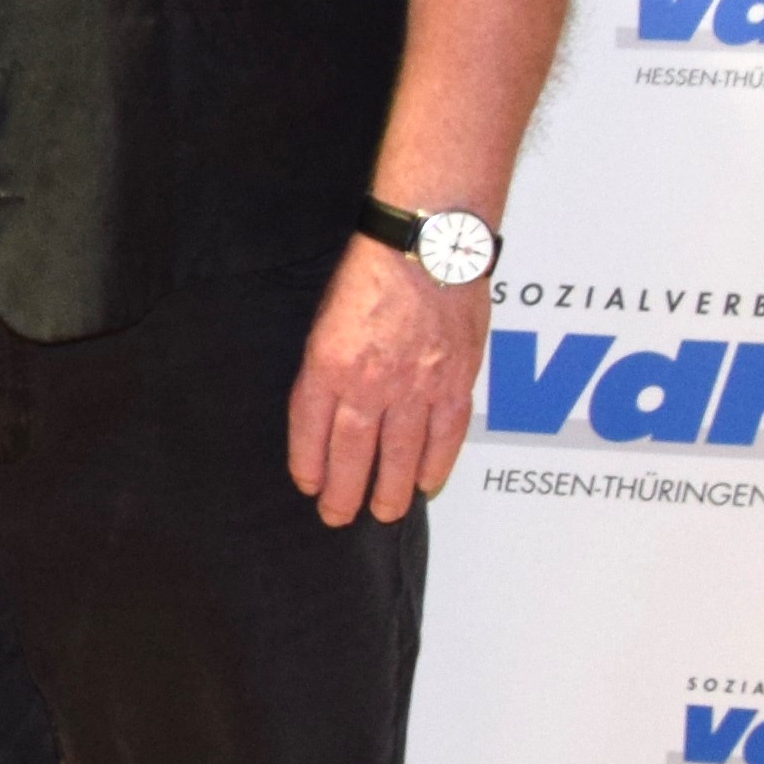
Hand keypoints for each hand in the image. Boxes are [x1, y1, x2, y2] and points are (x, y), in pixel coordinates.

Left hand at [285, 238, 490, 525]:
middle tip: (338, 516)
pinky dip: (435, 464)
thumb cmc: (371, 273)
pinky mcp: (454, 382)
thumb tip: (326, 409)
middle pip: (352, 453)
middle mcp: (370, 383)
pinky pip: (445, 436)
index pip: (311, 431)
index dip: (309, 464)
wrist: (426, 246)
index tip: (308, 486)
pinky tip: (426, 484)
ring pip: (399, 455)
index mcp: (328, 365)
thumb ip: (326, 367)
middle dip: (343, 492)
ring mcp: (416, 387)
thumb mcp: (325, 319)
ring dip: (389, 490)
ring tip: (383, 513)